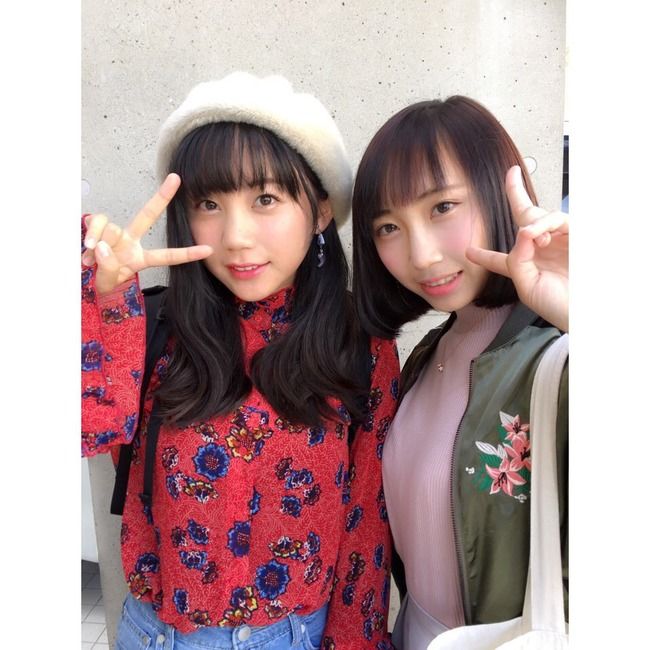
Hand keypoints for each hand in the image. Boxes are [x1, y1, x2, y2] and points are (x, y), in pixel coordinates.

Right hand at [82, 174, 212, 294]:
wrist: (82, 278)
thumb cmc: (102, 280)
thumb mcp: (108, 283)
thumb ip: (108, 269)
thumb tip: (103, 247)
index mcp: (141, 258)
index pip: (167, 256)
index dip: (187, 254)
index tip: (208, 249)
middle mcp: (131, 241)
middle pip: (148, 215)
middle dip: (162, 196)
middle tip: (176, 178)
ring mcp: (115, 234)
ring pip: (110, 228)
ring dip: (97, 241)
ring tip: (89, 259)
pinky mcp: (99, 228)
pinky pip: (95, 222)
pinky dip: (90, 235)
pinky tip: (86, 250)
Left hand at [466, 166, 567, 331]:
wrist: (584, 311)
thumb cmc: (557, 306)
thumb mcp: (526, 286)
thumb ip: (516, 260)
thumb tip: (522, 232)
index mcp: (524, 268)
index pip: (500, 260)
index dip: (485, 255)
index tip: (469, 251)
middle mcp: (540, 252)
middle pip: (525, 219)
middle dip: (516, 194)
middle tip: (512, 174)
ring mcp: (558, 243)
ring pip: (538, 217)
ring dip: (531, 222)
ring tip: (529, 235)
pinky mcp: (574, 237)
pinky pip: (556, 220)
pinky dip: (543, 224)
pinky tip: (535, 233)